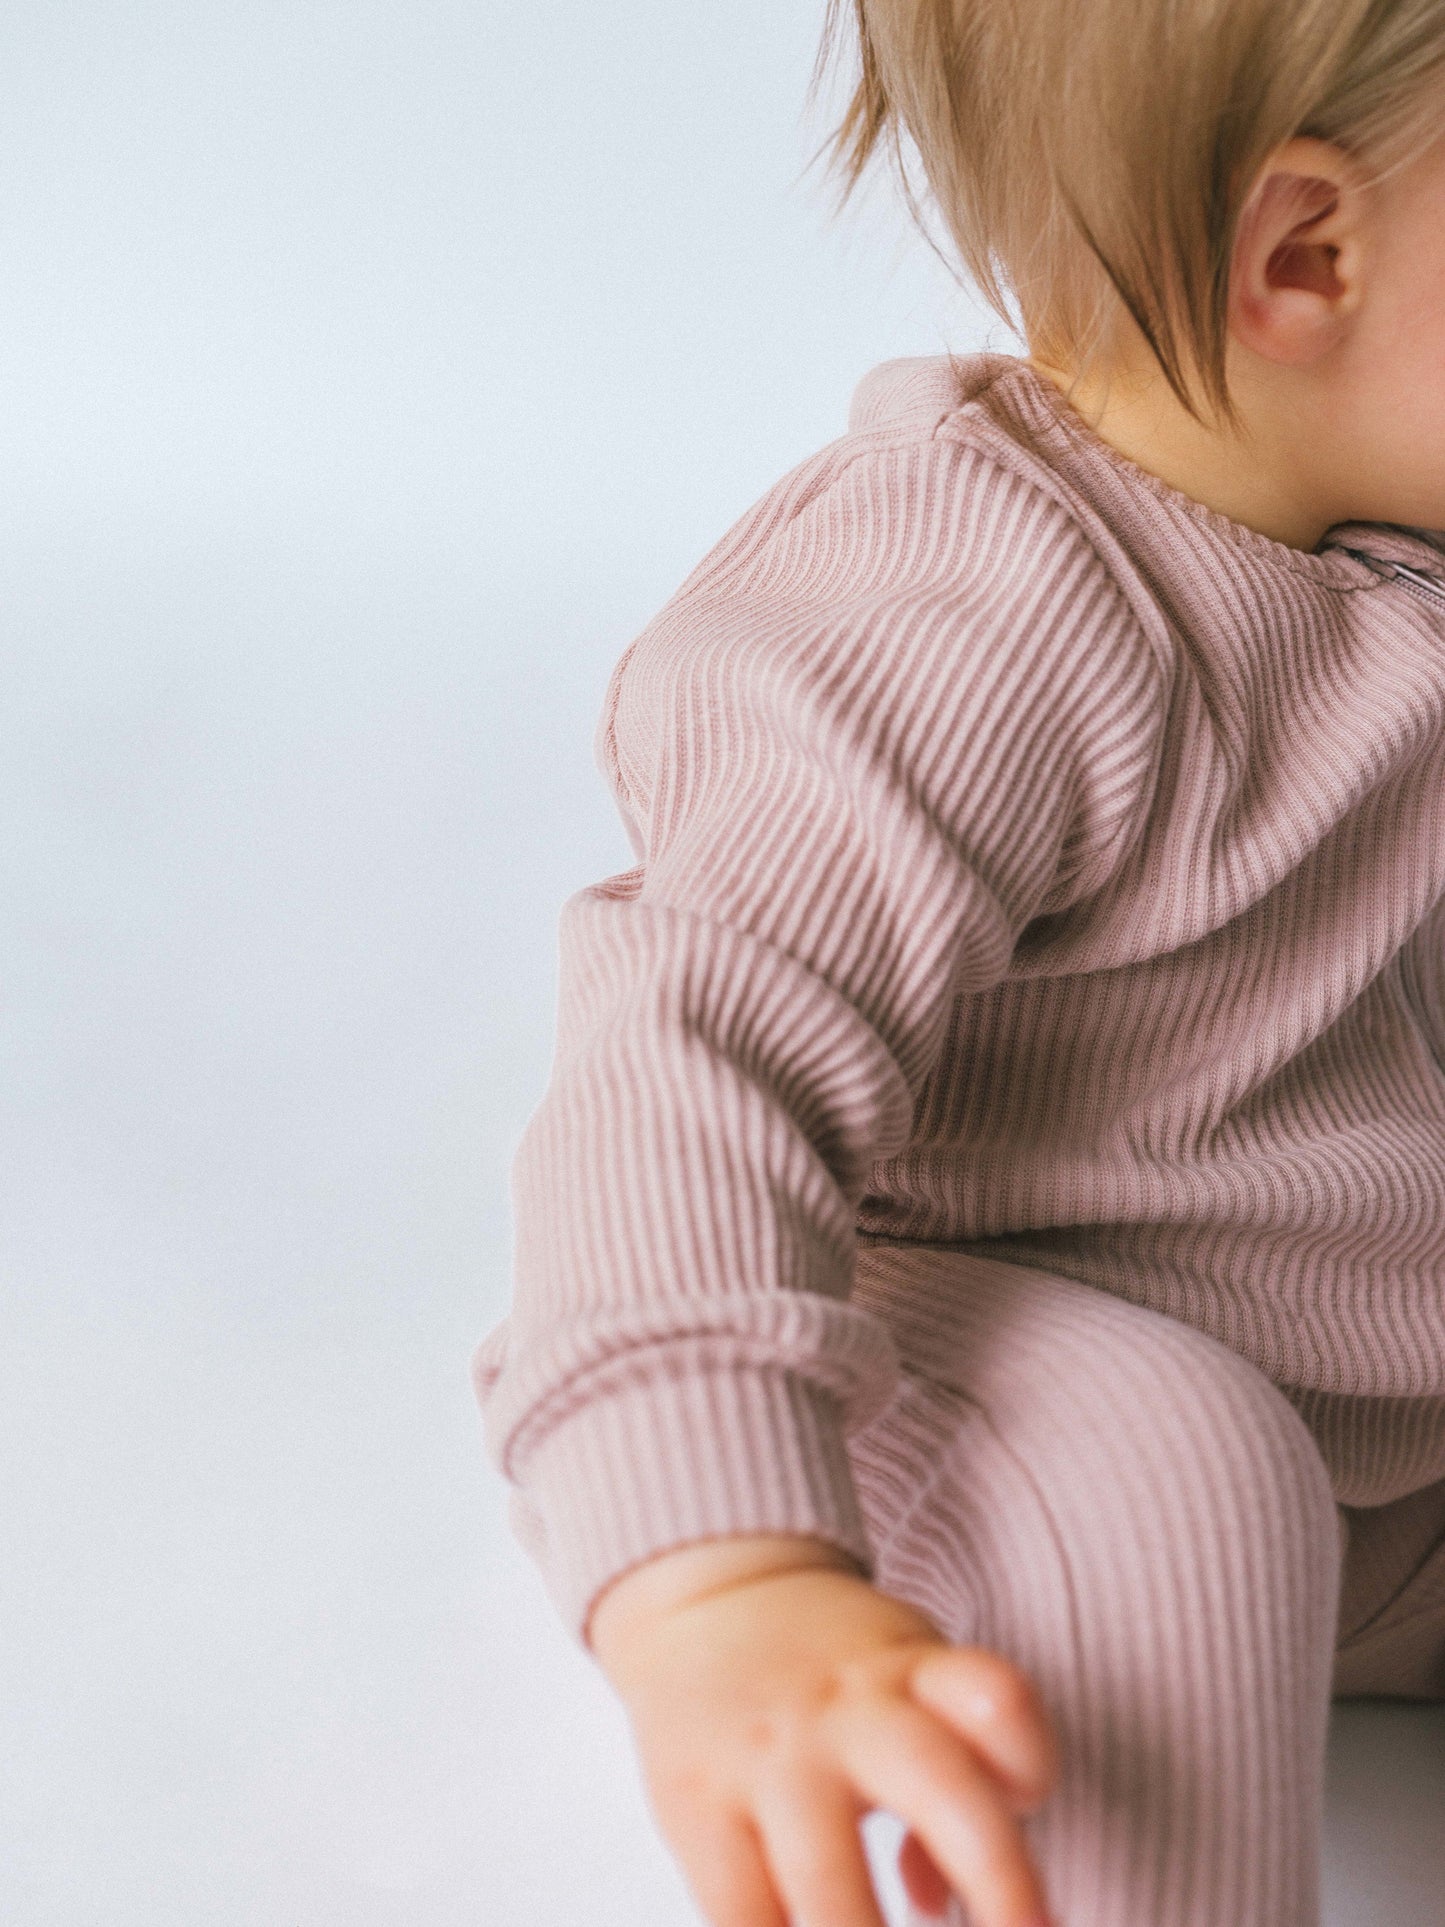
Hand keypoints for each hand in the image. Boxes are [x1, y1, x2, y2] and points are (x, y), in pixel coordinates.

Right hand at [588, 1535, 1059, 1926]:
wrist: (703, 1598)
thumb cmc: (831, 1666)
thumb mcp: (903, 1673)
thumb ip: (953, 1774)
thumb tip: (937, 1903)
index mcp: (909, 1671)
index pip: (999, 1702)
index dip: (1030, 1769)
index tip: (1033, 1847)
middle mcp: (846, 1712)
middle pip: (942, 1789)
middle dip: (999, 1883)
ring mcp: (769, 1761)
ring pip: (829, 1889)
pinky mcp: (695, 1808)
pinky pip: (741, 1918)